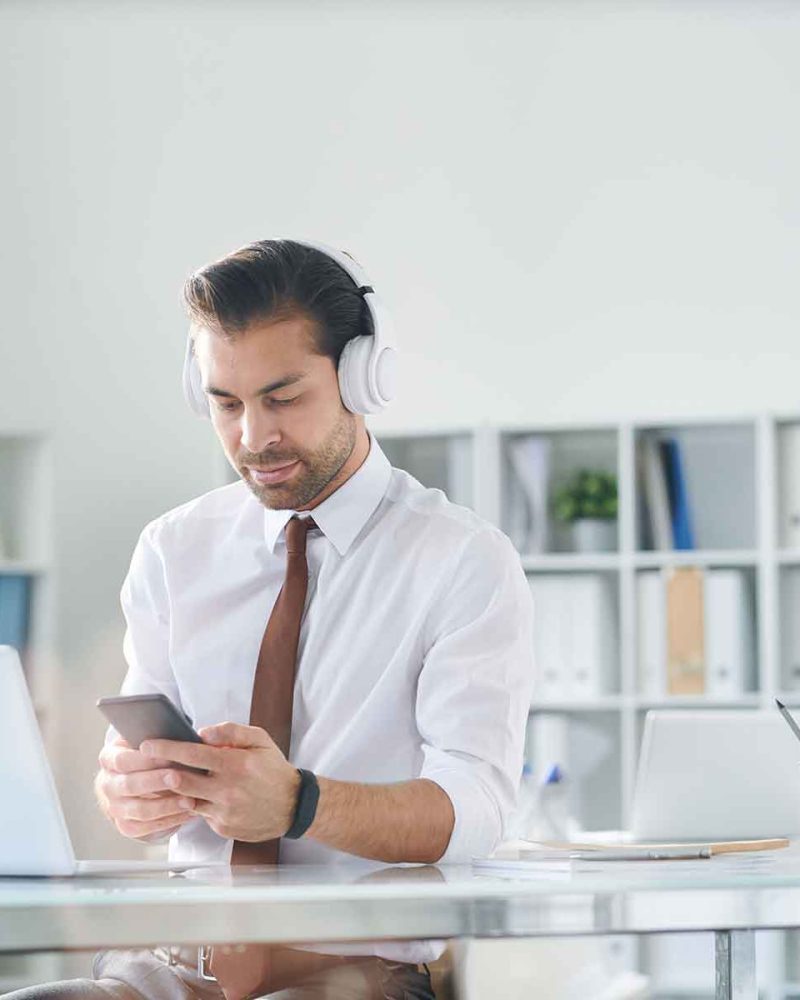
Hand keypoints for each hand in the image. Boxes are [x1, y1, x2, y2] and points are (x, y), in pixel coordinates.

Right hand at [96, 735, 196, 840]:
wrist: (130, 781)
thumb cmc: (144, 755)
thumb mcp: (143, 740)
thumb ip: (155, 734)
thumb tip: (177, 730)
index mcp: (109, 759)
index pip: (123, 760)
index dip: (146, 759)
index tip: (168, 755)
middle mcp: (107, 784)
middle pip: (129, 785)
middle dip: (156, 781)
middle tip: (178, 777)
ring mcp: (114, 807)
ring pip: (139, 810)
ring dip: (166, 806)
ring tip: (190, 800)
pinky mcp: (124, 825)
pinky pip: (146, 828)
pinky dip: (168, 821)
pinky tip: (187, 813)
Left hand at [140, 722, 301, 842]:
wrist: (293, 806)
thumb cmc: (274, 769)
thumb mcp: (259, 740)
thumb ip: (230, 732)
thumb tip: (201, 733)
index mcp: (236, 764)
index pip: (192, 754)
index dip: (166, 749)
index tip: (147, 744)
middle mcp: (227, 790)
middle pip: (181, 781)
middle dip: (162, 771)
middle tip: (148, 764)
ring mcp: (224, 812)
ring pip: (188, 799)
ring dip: (180, 789)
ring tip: (176, 778)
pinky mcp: (223, 828)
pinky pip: (201, 814)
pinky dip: (199, 803)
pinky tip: (206, 795)